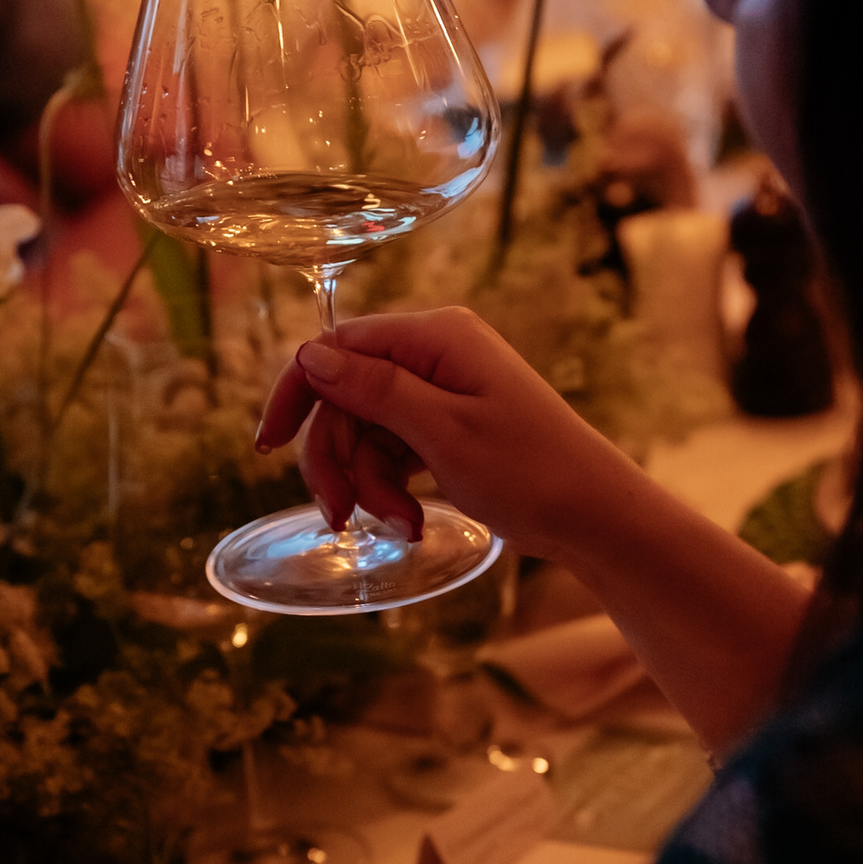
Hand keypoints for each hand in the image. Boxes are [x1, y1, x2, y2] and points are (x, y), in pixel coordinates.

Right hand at [256, 307, 629, 560]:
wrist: (596, 516)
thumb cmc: (531, 471)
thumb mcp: (443, 432)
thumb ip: (374, 389)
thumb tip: (309, 354)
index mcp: (435, 337)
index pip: (337, 346)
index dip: (298, 394)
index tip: (266, 445)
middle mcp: (436, 354)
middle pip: (346, 397)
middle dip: (338, 460)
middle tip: (341, 517)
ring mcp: (443, 391)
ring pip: (366, 432)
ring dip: (370, 484)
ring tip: (402, 526)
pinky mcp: (449, 426)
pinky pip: (394, 450)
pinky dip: (393, 487)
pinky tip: (412, 522)